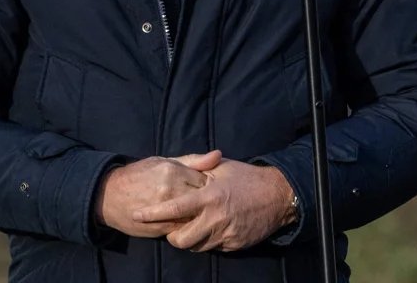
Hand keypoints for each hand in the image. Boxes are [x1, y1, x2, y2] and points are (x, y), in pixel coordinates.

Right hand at [94, 150, 221, 237]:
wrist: (109, 195)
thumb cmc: (139, 174)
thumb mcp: (164, 161)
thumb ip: (193, 160)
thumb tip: (219, 155)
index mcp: (173, 170)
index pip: (206, 179)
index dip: (210, 185)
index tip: (212, 188)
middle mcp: (171, 190)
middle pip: (203, 199)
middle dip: (208, 202)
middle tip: (211, 203)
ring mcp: (165, 211)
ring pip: (195, 217)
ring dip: (199, 216)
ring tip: (201, 213)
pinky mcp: (160, 227)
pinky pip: (183, 230)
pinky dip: (189, 227)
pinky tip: (188, 223)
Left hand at [132, 159, 296, 252]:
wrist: (278, 195)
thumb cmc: (247, 177)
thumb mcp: (222, 168)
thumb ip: (199, 170)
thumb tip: (178, 169)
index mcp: (209, 196)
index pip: (173, 208)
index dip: (153, 213)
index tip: (138, 214)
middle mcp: (215, 218)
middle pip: (181, 239)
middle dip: (172, 236)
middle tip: (172, 228)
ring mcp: (226, 234)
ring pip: (197, 246)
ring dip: (191, 239)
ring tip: (192, 227)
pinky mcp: (235, 245)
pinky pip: (214, 248)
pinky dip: (208, 240)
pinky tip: (212, 228)